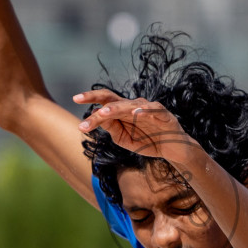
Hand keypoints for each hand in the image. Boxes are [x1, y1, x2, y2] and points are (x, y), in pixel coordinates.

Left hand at [74, 90, 201, 165]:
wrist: (173, 150)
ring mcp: (148, 109)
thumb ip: (113, 129)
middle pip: (112, 99)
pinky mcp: (163, 114)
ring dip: (115, 108)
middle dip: (95, 98)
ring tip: (103, 113)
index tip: (74, 104)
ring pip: (129, 105)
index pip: (104, 103)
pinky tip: (135, 114)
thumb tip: (98, 118)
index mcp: (123, 111)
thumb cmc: (148, 141)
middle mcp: (134, 106)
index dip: (90, 101)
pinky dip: (145, 111)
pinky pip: (153, 110)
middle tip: (79, 98)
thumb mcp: (125, 139)